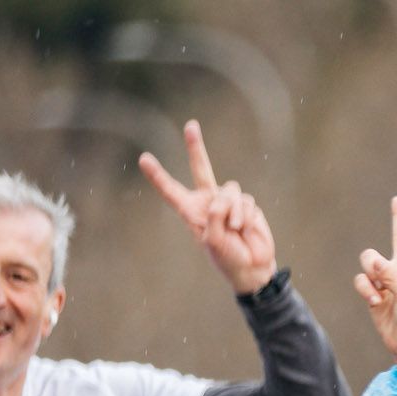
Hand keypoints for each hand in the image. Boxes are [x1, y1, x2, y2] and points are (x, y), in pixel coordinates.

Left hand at [138, 120, 276, 294]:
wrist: (253, 268)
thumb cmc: (227, 258)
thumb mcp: (212, 240)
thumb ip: (214, 215)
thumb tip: (224, 198)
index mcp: (192, 212)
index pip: (172, 191)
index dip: (158, 176)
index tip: (144, 159)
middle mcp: (209, 202)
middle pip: (201, 169)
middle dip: (196, 147)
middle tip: (191, 126)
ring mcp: (229, 202)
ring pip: (229, 191)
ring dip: (232, 212)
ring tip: (235, 230)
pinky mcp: (247, 205)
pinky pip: (245, 201)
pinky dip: (245, 216)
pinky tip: (245, 230)